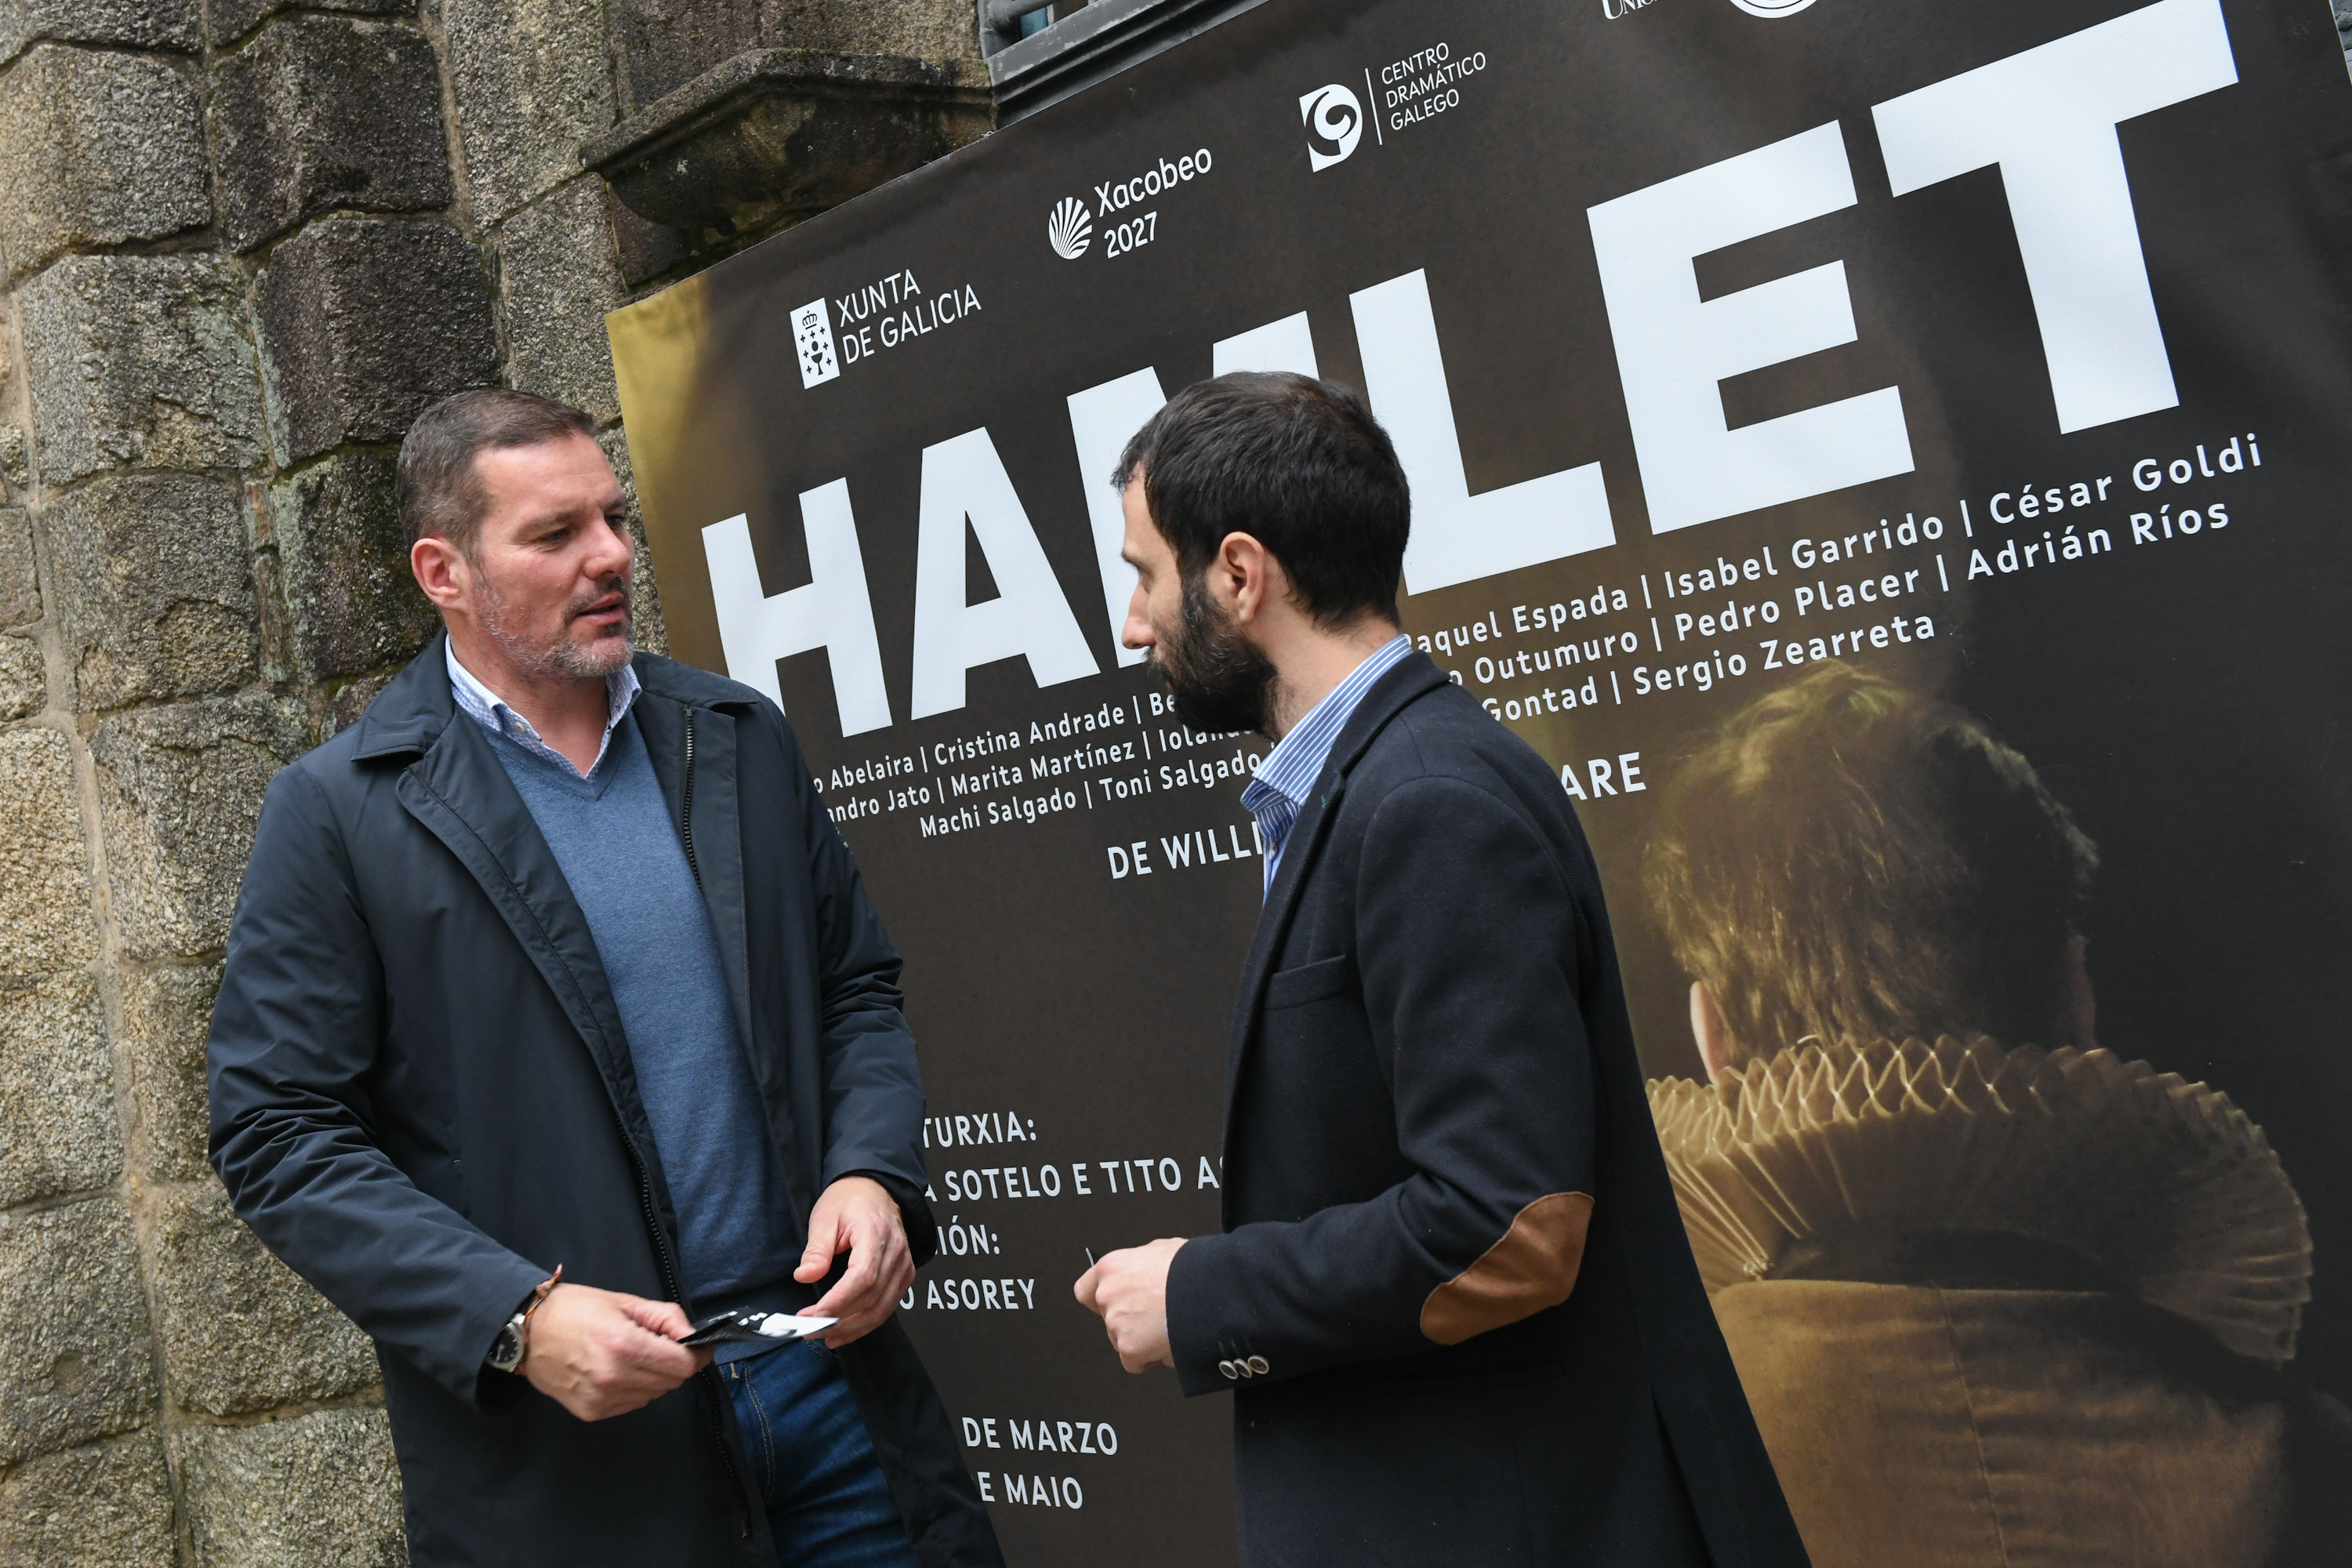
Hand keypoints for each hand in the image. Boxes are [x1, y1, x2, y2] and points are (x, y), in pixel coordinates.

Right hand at [521, 1282, 709, 1420]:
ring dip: (653, 1377)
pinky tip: (616, 1370)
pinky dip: (634, 1389)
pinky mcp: (591, 1413)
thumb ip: (666, 1318)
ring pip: (654, 1395)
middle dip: (674, 1363)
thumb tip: (694, 1337)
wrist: (526, 1333)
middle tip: (658, 1344)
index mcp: (625, 1346)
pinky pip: (632, 1404)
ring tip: (631, 1355)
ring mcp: (602, 1399)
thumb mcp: (625, 1302)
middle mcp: (615, 1378)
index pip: (683, 1365)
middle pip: (672, 1382)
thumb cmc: (575, 1309)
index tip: (699, 1346)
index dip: (697, 1355)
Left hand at [798, 1175, 913, 1348]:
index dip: (839, 1300)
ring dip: (854, 1328)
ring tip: (827, 1336)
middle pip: (873, 1297)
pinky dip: (868, 1322)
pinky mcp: (904, 1274)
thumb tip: (804, 1277)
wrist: (874, 1189)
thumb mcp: (824, 1218)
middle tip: (811, 1329)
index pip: (863, 1276)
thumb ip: (817, 1250)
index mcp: (875, 1234)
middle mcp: (895, 1252)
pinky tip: (848, 1329)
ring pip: (883, 1308)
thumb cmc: (849, 1201)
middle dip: (841, 1319)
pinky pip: (889, 1305)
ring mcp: (903, 1265)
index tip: (814, 1314)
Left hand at [1074, 1238, 1183, 1372]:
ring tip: (1168, 1326)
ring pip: (1121, 1341)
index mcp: (1112, 1267)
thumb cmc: (1192, 1268)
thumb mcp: (1162, 1251)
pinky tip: (1168, 1342)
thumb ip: (1141, 1264)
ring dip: (1140, 1340)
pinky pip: (1134, 1362)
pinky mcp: (1129, 1347)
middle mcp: (1107, 1294)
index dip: (1100, 1300)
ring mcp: (1116, 1322)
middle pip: (1108, 1319)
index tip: (1113, 1304)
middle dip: (1129, 1321)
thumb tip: (1144, 1272)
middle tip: (1154, 1316)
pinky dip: (1150, 1358)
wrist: (1210, 1290)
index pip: (1085, 1290)